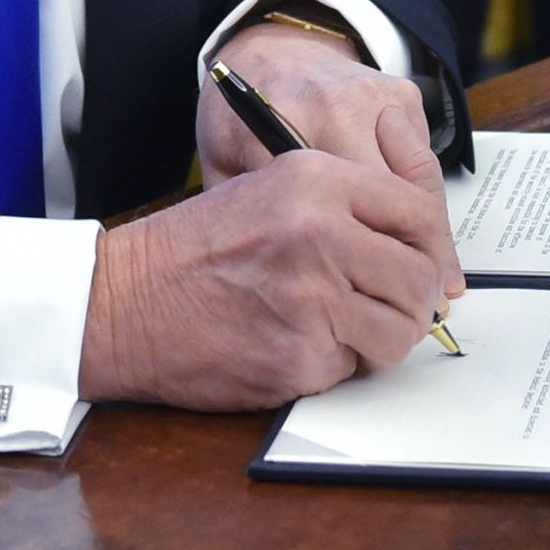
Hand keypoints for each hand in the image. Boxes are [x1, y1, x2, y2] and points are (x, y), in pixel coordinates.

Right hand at [78, 151, 452, 409]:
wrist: (120, 303)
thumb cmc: (190, 251)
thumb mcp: (267, 191)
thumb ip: (342, 208)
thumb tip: (415, 248)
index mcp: (316, 180)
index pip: (417, 213)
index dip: (429, 249)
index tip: (424, 269)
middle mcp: (320, 232)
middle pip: (418, 278)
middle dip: (412, 303)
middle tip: (389, 310)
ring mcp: (311, 297)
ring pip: (398, 331)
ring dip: (380, 340)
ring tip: (343, 331)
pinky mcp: (297, 355)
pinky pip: (351, 368)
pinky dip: (333, 366)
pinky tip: (293, 345)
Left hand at [196, 22, 465, 299]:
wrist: (270, 51)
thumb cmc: (242, 117)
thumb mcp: (224, 165)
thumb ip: (244, 218)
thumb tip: (287, 286)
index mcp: (285, 124)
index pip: (330, 208)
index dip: (353, 265)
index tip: (366, 306)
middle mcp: (338, 106)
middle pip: (388, 199)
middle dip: (406, 260)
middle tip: (418, 309)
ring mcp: (378, 97)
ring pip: (418, 185)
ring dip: (430, 240)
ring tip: (437, 288)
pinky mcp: (406, 96)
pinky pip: (426, 165)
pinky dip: (429, 208)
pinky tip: (430, 247)